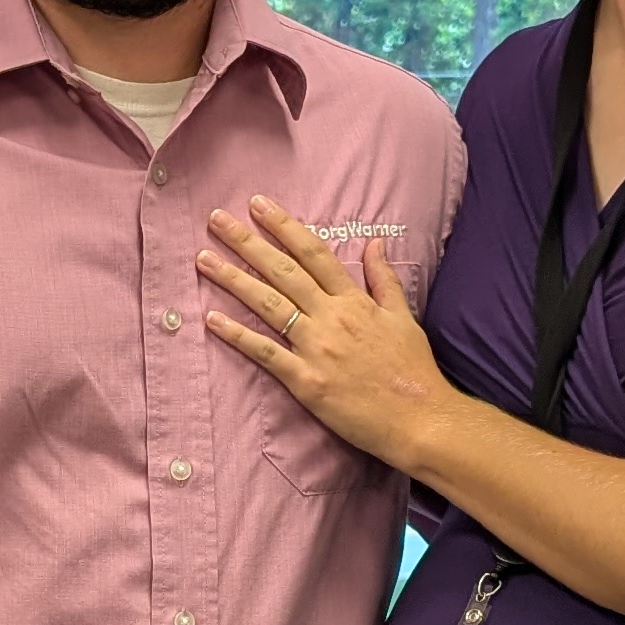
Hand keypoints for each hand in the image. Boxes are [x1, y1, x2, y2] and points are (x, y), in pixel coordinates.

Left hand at [197, 196, 458, 465]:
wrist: (421, 419)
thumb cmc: (414, 371)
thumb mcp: (404, 317)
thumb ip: (384, 279)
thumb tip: (375, 243)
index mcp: (354, 300)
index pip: (313, 253)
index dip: (283, 226)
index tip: (258, 205)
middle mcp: (332, 317)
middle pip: (282, 271)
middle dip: (247, 242)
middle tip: (216, 220)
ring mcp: (316, 348)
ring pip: (268, 305)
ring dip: (233, 280)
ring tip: (203, 259)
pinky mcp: (306, 381)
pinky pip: (265, 353)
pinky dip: (237, 336)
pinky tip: (211, 319)